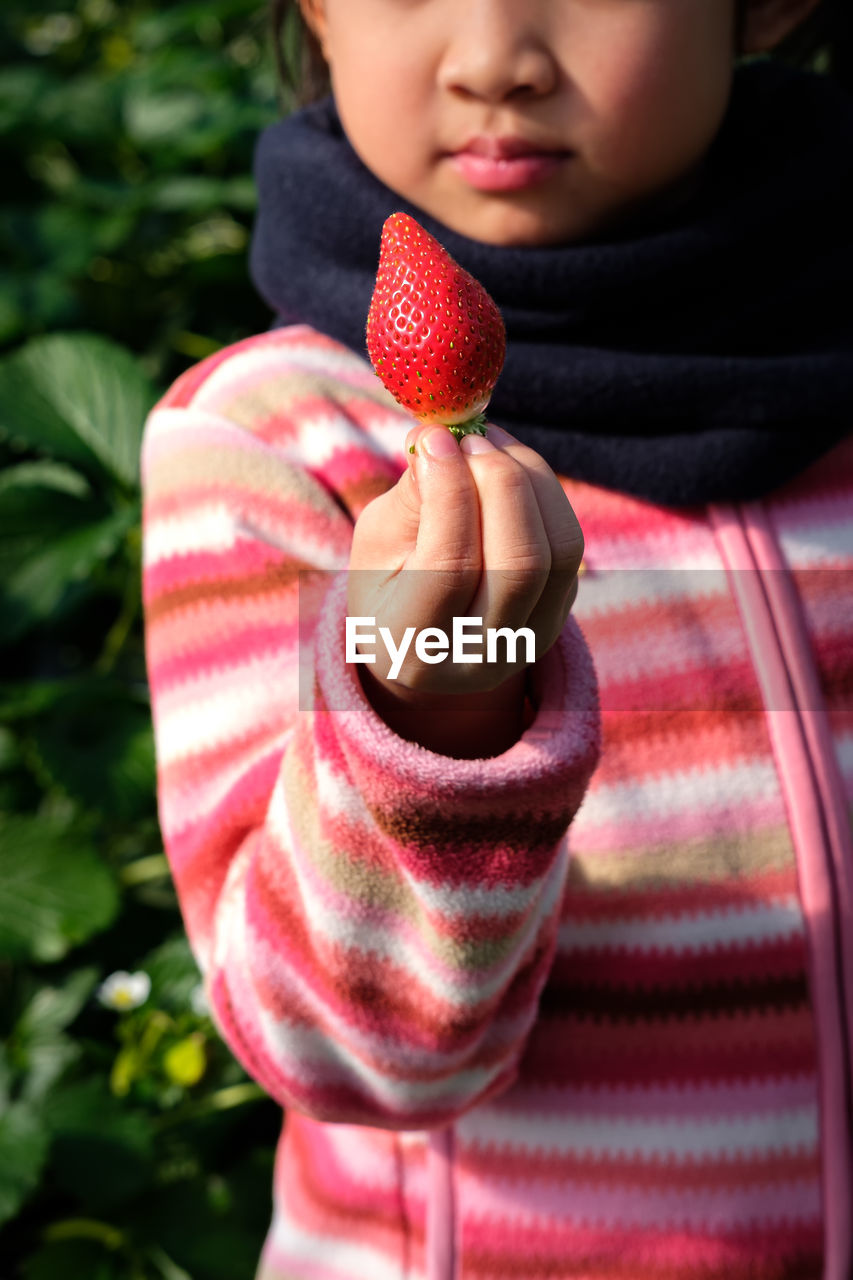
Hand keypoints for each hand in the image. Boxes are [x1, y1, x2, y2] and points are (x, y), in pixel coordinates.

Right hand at [346, 422, 582, 753]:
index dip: (449, 494)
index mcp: (414, 648)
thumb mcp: (377, 543)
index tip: (434, 438)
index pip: (449, 568)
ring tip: (489, 445)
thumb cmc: (388, 578)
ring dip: (530, 479)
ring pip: (559, 551)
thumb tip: (443, 438)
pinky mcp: (559, 617)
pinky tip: (508, 470)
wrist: (423, 636)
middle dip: (500, 482)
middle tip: (472, 438)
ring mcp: (528, 643)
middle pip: (520, 564)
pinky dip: (544, 492)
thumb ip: (411, 497)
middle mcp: (479, 659)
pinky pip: (568, 544)